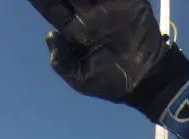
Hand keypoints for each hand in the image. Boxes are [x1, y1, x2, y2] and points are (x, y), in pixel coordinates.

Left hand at [27, 0, 188, 121]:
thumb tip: (50, 34)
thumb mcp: (80, 79)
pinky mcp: (128, 1)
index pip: (53, 6)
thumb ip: (61, 61)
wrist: (147, 78)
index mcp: (73, 27)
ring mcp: (107, 5)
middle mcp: (87, 12)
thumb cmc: (112, 82)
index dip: (41, 0)